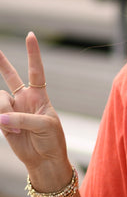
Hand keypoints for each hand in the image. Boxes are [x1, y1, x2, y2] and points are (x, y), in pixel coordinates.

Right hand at [0, 32, 68, 171]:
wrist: (44, 160)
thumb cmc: (52, 141)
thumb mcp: (44, 127)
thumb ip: (23, 119)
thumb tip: (1, 118)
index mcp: (40, 96)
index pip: (36, 71)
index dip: (33, 53)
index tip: (30, 35)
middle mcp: (25, 99)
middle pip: (11, 76)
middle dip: (1, 62)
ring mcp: (13, 110)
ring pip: (0, 98)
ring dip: (5, 111)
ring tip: (14, 127)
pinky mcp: (3, 122)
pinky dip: (1, 120)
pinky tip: (10, 130)